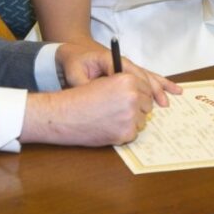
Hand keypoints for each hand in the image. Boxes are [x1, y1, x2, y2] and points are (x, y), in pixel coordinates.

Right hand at [21, 74, 153, 145]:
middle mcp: (132, 96)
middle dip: (138, 108)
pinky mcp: (126, 133)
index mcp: (127, 80)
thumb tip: (146, 97)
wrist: (65, 115)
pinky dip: (124, 132)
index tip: (135, 99)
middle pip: (147, 105)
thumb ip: (127, 87)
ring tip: (112, 118)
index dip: (140, 94)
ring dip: (132, 121)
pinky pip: (134, 133)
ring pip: (142, 120)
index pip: (147, 88)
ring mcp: (130, 116)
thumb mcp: (106, 82)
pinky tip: (109, 127)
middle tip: (120, 110)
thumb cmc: (81, 98)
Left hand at [55, 43, 179, 106]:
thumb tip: (94, 96)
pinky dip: (160, 84)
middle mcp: (124, 63)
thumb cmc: (75, 62)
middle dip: (153, 90)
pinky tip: (173, 90)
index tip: (144, 100)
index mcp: (112, 60)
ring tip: (170, 99)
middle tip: (162, 104)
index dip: (138, 86)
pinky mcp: (130, 74)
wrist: (75, 53)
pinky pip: (147, 78)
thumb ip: (84, 84)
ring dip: (160, 89)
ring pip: (148, 77)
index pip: (129, 73)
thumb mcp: (75, 72)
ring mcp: (128, 68)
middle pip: (142, 76)